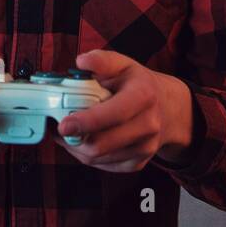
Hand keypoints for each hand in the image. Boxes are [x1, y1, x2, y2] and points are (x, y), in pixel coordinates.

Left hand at [53, 50, 193, 172]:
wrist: (168, 109)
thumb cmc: (139, 85)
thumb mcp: (124, 64)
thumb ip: (102, 60)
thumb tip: (81, 61)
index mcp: (143, 97)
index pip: (114, 114)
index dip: (87, 122)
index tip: (63, 124)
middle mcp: (148, 125)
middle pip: (102, 144)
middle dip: (73, 139)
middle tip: (56, 127)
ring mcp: (145, 148)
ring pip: (99, 158)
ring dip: (76, 147)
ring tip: (67, 132)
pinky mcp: (138, 162)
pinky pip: (104, 166)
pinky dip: (87, 156)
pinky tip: (82, 141)